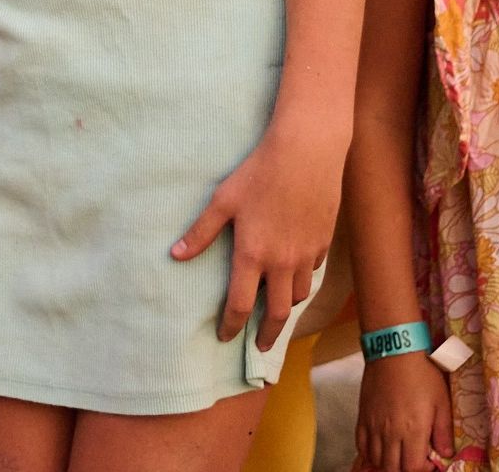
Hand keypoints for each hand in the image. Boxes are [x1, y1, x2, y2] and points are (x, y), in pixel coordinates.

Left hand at [172, 117, 343, 350]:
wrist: (306, 151)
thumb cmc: (259, 171)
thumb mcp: (224, 199)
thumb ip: (201, 231)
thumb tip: (175, 255)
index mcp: (253, 254)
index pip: (240, 305)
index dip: (231, 326)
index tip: (225, 336)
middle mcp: (281, 262)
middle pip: (277, 313)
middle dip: (267, 334)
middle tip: (260, 346)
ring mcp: (306, 254)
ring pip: (299, 295)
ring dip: (286, 307)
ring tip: (278, 311)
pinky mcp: (323, 241)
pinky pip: (312, 271)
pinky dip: (303, 279)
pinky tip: (296, 273)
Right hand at [353, 350, 452, 471]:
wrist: (395, 348)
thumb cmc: (422, 372)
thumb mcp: (441, 400)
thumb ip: (443, 431)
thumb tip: (445, 454)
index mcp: (413, 431)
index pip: (413, 468)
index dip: (422, 469)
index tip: (428, 460)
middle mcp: (391, 433)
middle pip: (392, 468)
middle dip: (403, 469)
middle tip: (412, 458)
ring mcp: (374, 425)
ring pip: (376, 459)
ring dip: (387, 462)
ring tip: (397, 454)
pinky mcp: (363, 415)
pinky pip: (361, 444)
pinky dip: (369, 452)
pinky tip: (378, 447)